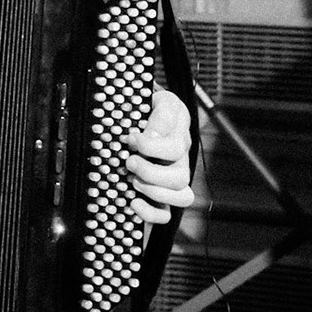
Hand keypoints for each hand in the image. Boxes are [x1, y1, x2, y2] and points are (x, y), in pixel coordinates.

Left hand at [126, 87, 193, 223]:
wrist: (137, 111)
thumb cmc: (141, 105)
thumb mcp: (149, 97)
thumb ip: (155, 110)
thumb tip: (152, 134)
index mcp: (178, 127)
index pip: (175, 143)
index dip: (152, 144)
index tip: (131, 138)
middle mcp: (181, 154)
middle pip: (181, 175)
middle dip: (151, 171)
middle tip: (129, 161)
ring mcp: (174, 176)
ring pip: (182, 195)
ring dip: (154, 191)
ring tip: (132, 180)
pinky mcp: (163, 195)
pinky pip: (167, 214)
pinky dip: (150, 212)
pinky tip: (133, 202)